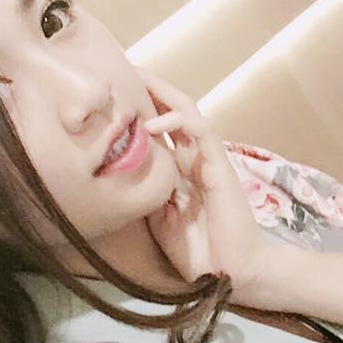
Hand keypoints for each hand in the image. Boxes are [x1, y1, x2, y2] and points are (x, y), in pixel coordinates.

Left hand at [137, 65, 270, 304]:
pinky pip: (202, 130)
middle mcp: (195, 158)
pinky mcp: (220, 165)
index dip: (140, 108)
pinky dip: (178, 120)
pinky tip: (152, 121)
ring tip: (136, 77)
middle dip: (149, 88)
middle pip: (173, 110)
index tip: (112, 95)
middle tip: (121, 69)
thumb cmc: (198, 251)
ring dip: (162, 92)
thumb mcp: (158, 219)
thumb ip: (145, 192)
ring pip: (188, 111)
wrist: (229, 273)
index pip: (161, 128)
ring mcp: (209, 159)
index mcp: (181, 170)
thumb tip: (119, 171)